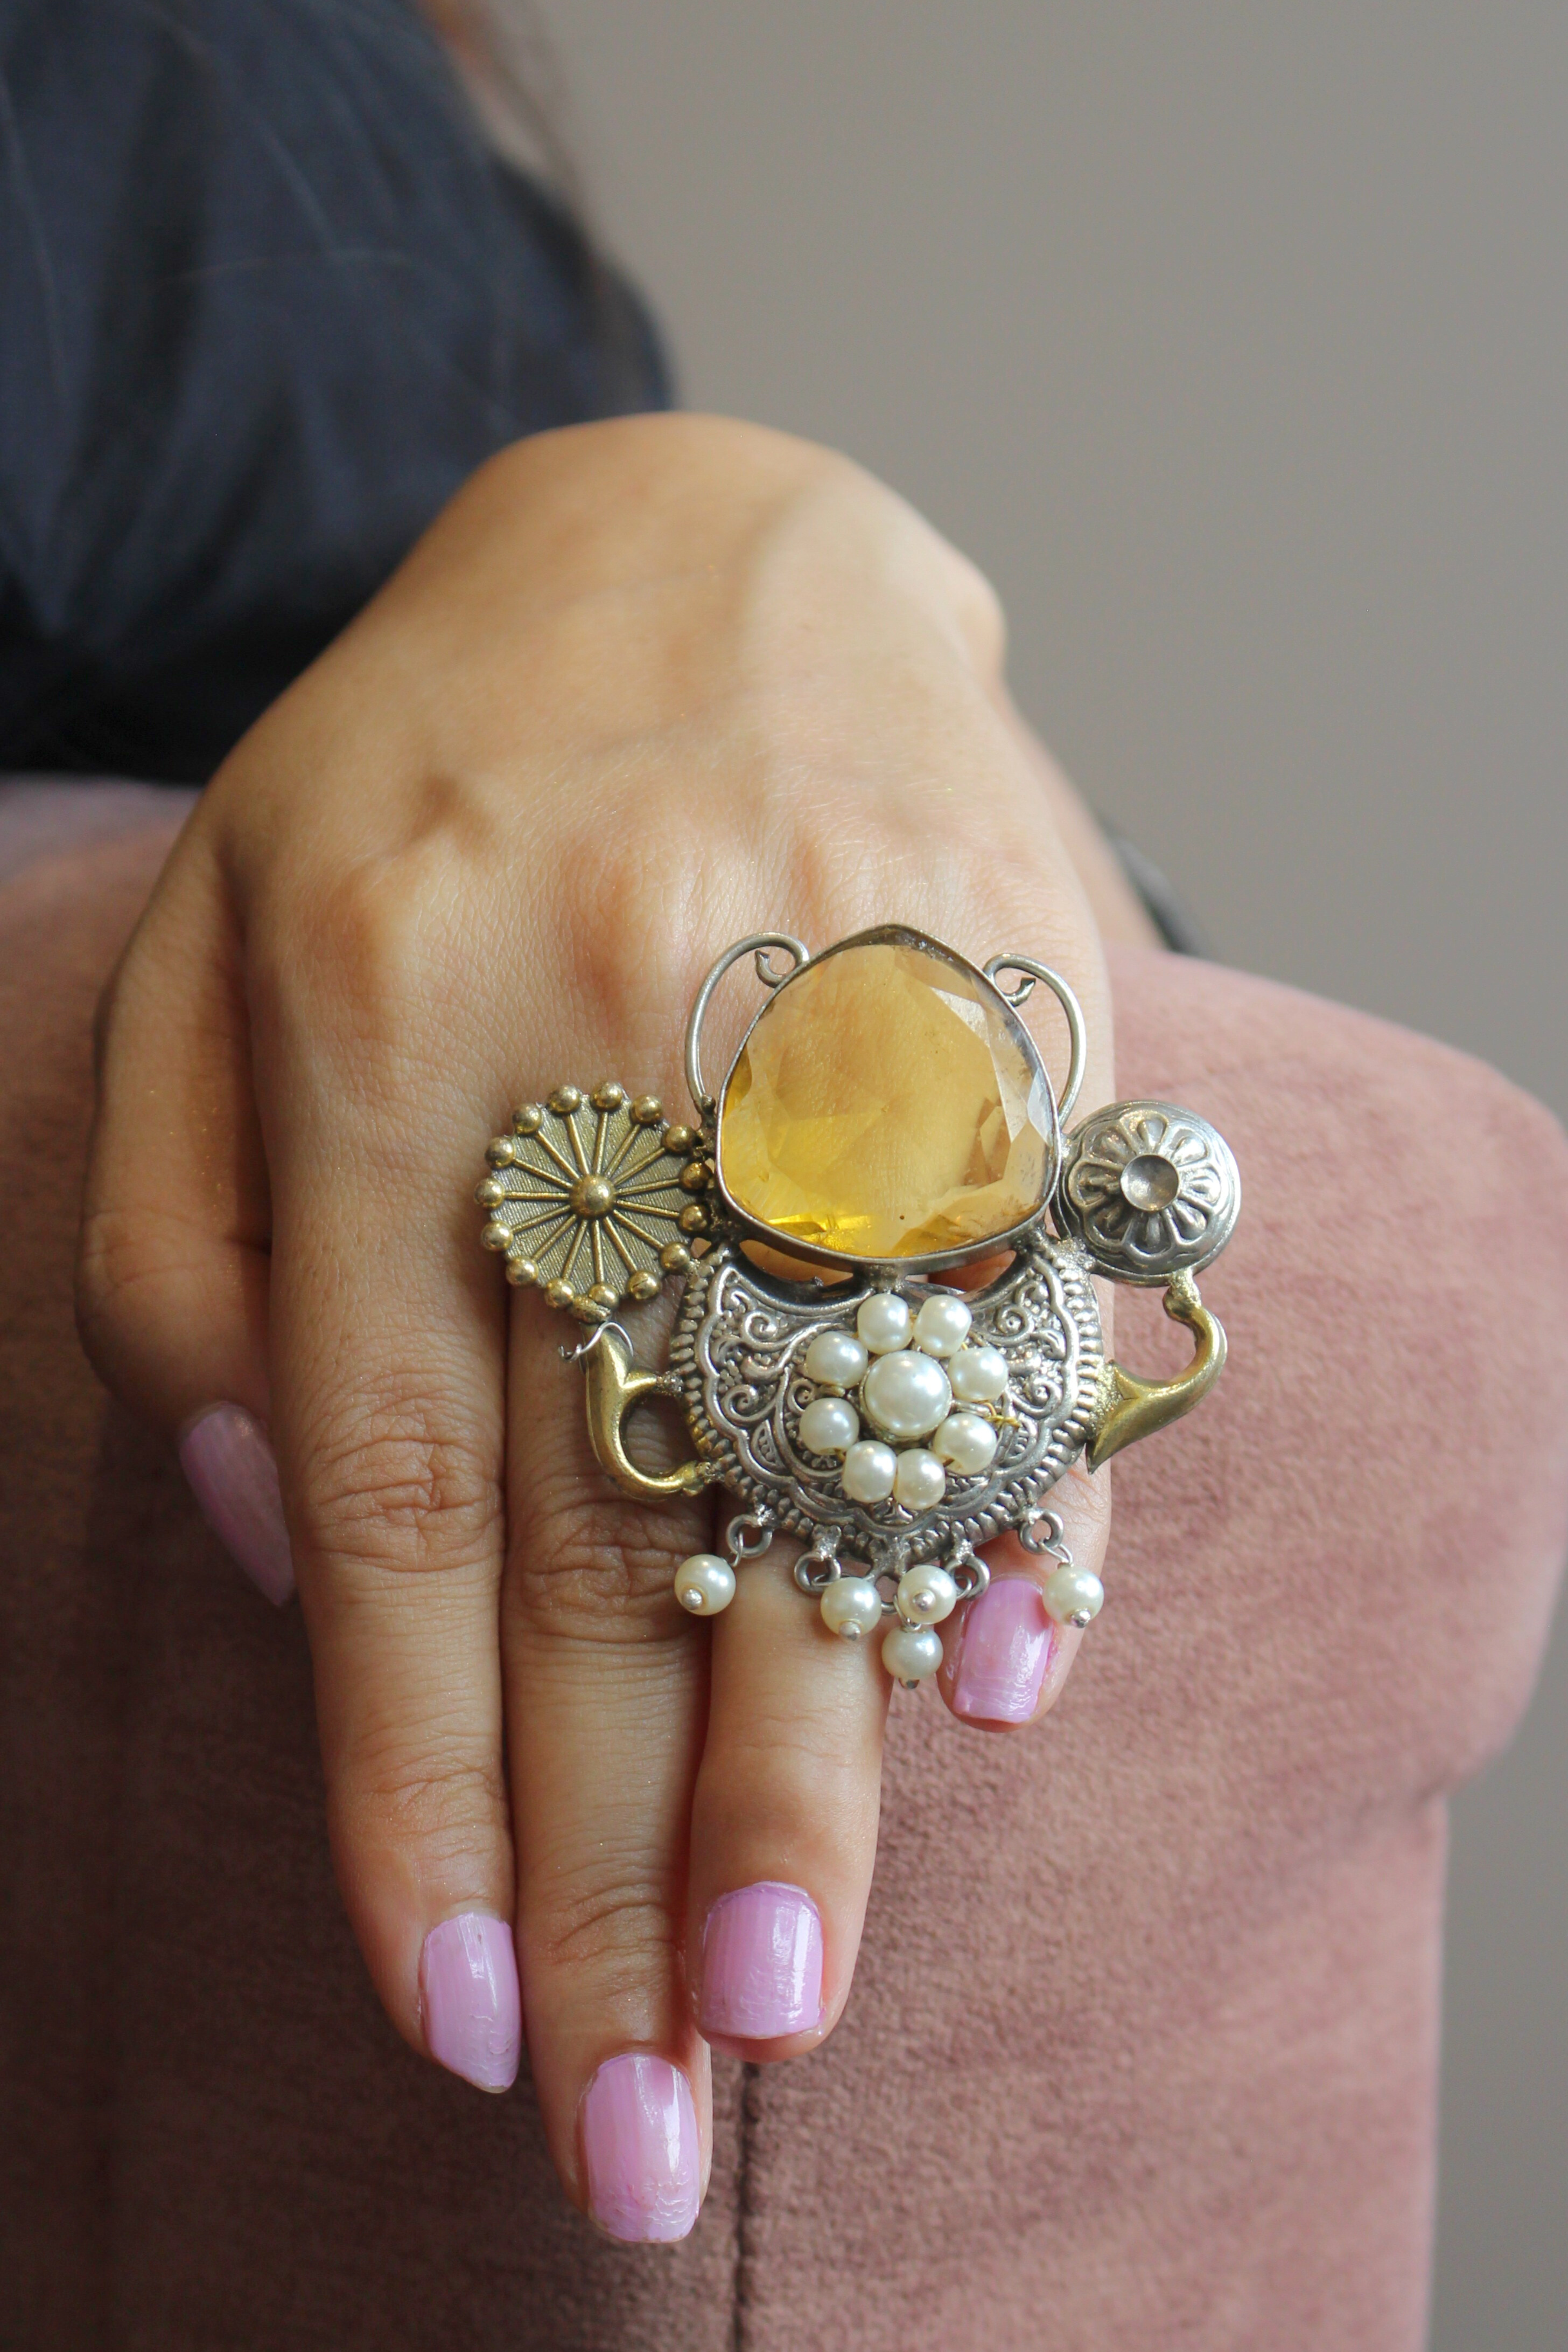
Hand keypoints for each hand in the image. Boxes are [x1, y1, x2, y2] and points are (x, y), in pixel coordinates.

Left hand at [78, 414, 1120, 2238]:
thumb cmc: (416, 778)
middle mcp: (615, 1035)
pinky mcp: (1003, 996)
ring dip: (812, 1746)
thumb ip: (179, 1260)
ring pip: (821, 1450)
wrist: (696, 536)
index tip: (465, 2017)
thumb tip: (298, 1549)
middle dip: (623, 1846)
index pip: (399, 1498)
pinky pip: (1018, 1296)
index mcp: (380, 1026)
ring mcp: (837, 1011)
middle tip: (656, 2113)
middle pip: (613, 1522)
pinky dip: (1009, 1499)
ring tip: (799, 1990)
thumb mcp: (205, 962)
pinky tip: (993, 1692)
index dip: (416, 1785)